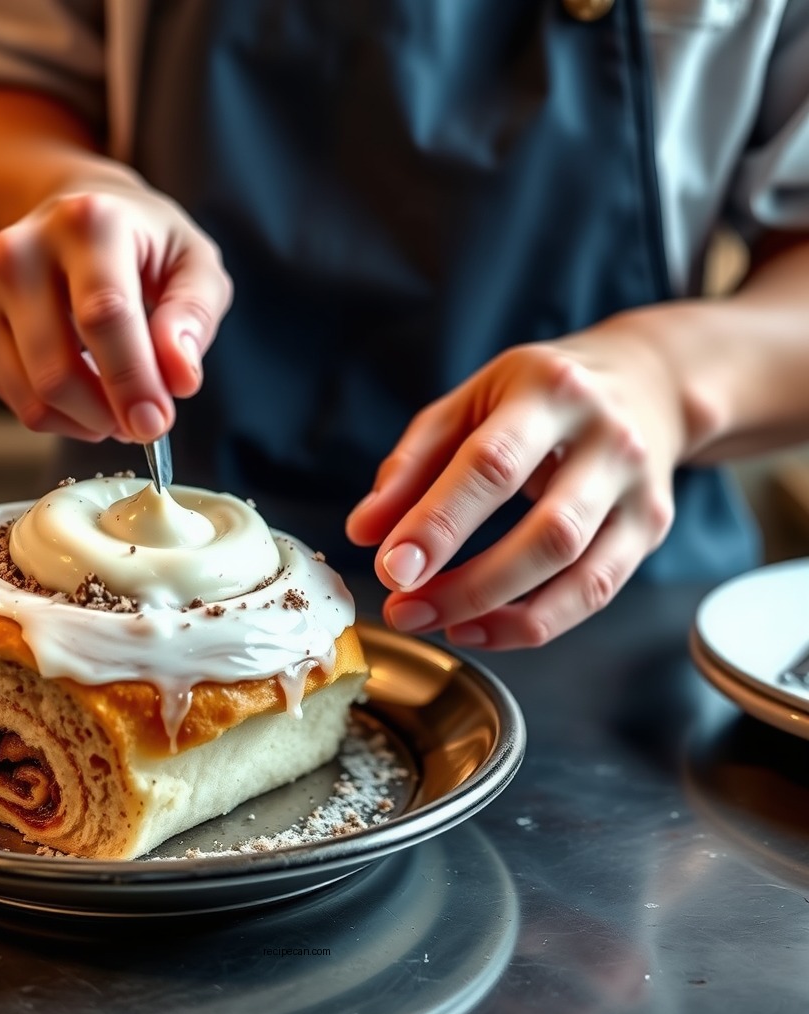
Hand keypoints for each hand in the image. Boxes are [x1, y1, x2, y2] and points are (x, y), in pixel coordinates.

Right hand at [0, 178, 232, 442]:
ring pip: (33, 395)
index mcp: (87, 223)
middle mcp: (22, 250)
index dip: (132, 379)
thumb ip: (194, 316)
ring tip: (122, 405)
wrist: (79, 220)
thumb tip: (181, 378)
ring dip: (88, 422)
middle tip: (146, 423)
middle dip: (108, 414)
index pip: (104, 315)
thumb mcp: (195, 265)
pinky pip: (18, 402)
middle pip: (56, 369)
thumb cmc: (146, 245)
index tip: (156, 422)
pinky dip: (63, 418)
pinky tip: (89, 392)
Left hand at [346, 320, 688, 648]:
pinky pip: (595, 593)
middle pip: (546, 532)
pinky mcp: (652, 528)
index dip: (439, 524)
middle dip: (468, 584)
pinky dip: (533, 622)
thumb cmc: (535, 394)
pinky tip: (479, 627)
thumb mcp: (466, 404)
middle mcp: (607, 438)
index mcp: (549, 390)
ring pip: (579, 573)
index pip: (492, 466)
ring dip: (498, 613)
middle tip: (404, 609)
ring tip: (435, 624)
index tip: (390, 569)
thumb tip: (364, 532)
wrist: (646, 382)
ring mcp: (638, 488)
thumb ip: (411, 466)